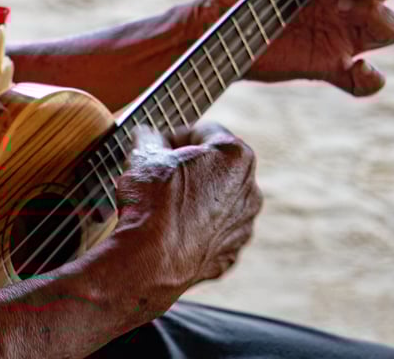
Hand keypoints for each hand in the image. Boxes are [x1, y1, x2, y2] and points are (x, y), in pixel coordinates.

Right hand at [113, 123, 262, 300]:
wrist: (150, 261)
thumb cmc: (152, 202)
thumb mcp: (144, 156)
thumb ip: (150, 138)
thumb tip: (148, 137)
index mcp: (235, 156)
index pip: (204, 131)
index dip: (175, 135)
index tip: (156, 145)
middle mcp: (249, 189)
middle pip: (216, 167)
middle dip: (189, 168)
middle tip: (157, 174)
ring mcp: (243, 225)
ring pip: (216, 202)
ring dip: (194, 199)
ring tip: (161, 206)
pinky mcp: (230, 254)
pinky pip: (212, 234)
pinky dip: (195, 231)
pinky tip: (170, 232)